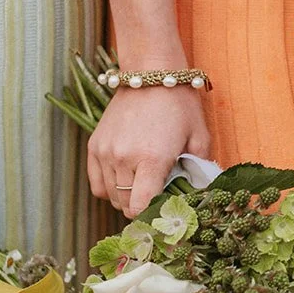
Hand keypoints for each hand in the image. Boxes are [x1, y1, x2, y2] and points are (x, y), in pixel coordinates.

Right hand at [89, 86, 211, 218]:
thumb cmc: (180, 105)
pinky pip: (97, 184)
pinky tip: (125, 180)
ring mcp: (105, 152)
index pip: (141, 208)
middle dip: (142, 209)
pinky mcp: (94, 146)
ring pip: (111, 197)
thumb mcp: (199, 137)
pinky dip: (109, 189)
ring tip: (143, 186)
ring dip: (126, 199)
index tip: (163, 215)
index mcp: (152, 159)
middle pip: (126, 207)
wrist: (151, 74)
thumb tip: (198, 197)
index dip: (152, 218)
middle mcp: (124, 158)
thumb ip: (199, 170)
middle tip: (157, 199)